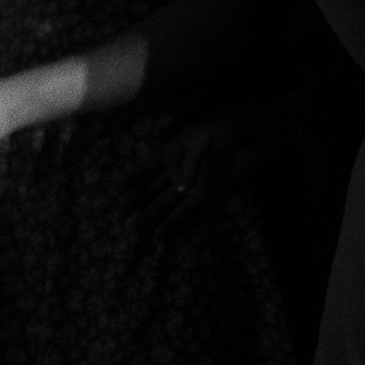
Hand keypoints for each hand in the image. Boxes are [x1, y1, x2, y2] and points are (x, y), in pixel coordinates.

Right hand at [123, 115, 260, 236]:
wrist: (249, 138)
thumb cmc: (223, 130)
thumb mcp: (202, 138)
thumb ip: (187, 161)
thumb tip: (179, 185)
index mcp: (171, 151)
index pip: (145, 167)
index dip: (130, 180)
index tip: (114, 194)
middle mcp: (176, 171)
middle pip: (150, 189)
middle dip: (134, 203)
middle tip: (119, 218)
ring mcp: (188, 185)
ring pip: (163, 202)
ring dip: (149, 215)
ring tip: (134, 228)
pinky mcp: (203, 195)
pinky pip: (184, 211)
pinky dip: (173, 222)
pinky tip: (162, 233)